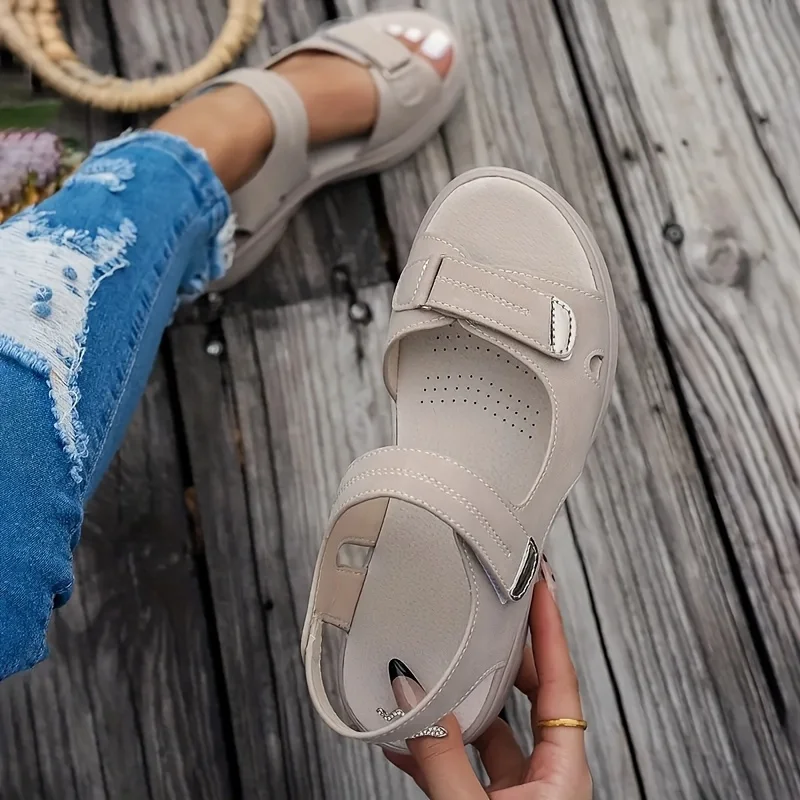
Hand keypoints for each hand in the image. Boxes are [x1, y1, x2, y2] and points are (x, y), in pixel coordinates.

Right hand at [384, 562, 591, 798]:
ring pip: (493, 730)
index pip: (561, 683)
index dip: (551, 630)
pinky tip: (407, 737)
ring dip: (460, 705)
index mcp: (563, 774)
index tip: (541, 588)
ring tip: (432, 674)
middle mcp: (547, 778)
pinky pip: (466, 763)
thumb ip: (442, 757)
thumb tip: (411, 697)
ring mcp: (520, 794)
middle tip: (488, 616)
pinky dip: (437, 747)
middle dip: (503, 656)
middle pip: (530, 696)